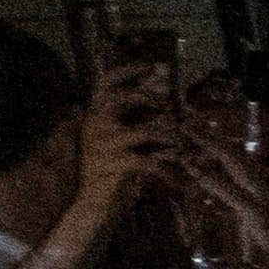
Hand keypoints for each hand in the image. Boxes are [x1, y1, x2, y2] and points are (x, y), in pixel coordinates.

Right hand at [65, 71, 187, 232]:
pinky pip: (149, 159)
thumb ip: (131, 121)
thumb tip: (160, 102)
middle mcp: (95, 124)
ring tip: (179, 143)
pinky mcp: (115, 164)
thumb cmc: (107, 171)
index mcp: (94, 115)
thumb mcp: (115, 140)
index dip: (128, 71)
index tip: (151, 66)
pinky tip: (175, 166)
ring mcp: (104, 144)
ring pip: (143, 130)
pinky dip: (166, 163)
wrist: (90, 203)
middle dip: (147, 97)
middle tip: (167, 103)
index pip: (105, 82)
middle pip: (119, 97)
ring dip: (167, 136)